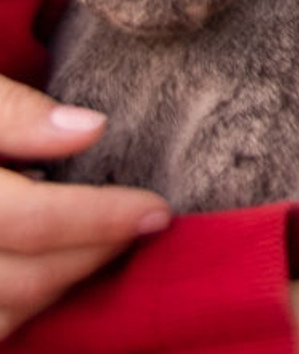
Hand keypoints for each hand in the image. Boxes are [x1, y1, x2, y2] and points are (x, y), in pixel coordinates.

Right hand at [0, 76, 168, 336]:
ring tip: (105, 240)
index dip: (98, 218)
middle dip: (93, 253)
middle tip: (141, 222)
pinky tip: (59, 265)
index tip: (157, 209)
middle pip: (23, 278)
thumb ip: (17, 113)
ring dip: (65, 282)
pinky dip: (30, 306)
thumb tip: (91, 129)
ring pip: (8, 312)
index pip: (30, 220)